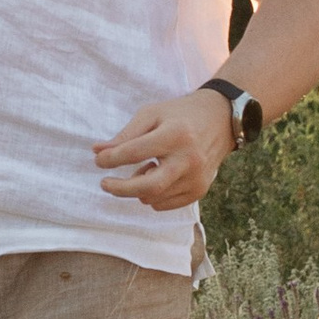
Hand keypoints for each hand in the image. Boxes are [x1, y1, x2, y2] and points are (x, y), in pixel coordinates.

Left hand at [94, 87, 233, 211]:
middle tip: (105, 184)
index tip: (99, 160)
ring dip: (138, 188)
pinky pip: (164, 204)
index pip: (135, 153)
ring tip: (144, 167)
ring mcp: (196, 178)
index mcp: (175, 135)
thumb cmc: (180, 115)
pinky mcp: (200, 190)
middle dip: (120, 189)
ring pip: (153, 198)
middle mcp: (189, 160)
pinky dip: (153, 195)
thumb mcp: (151, 114)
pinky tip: (158, 175)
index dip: (111, 159)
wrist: (220, 120)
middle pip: (148, 187)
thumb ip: (125, 135)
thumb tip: (98, 152)